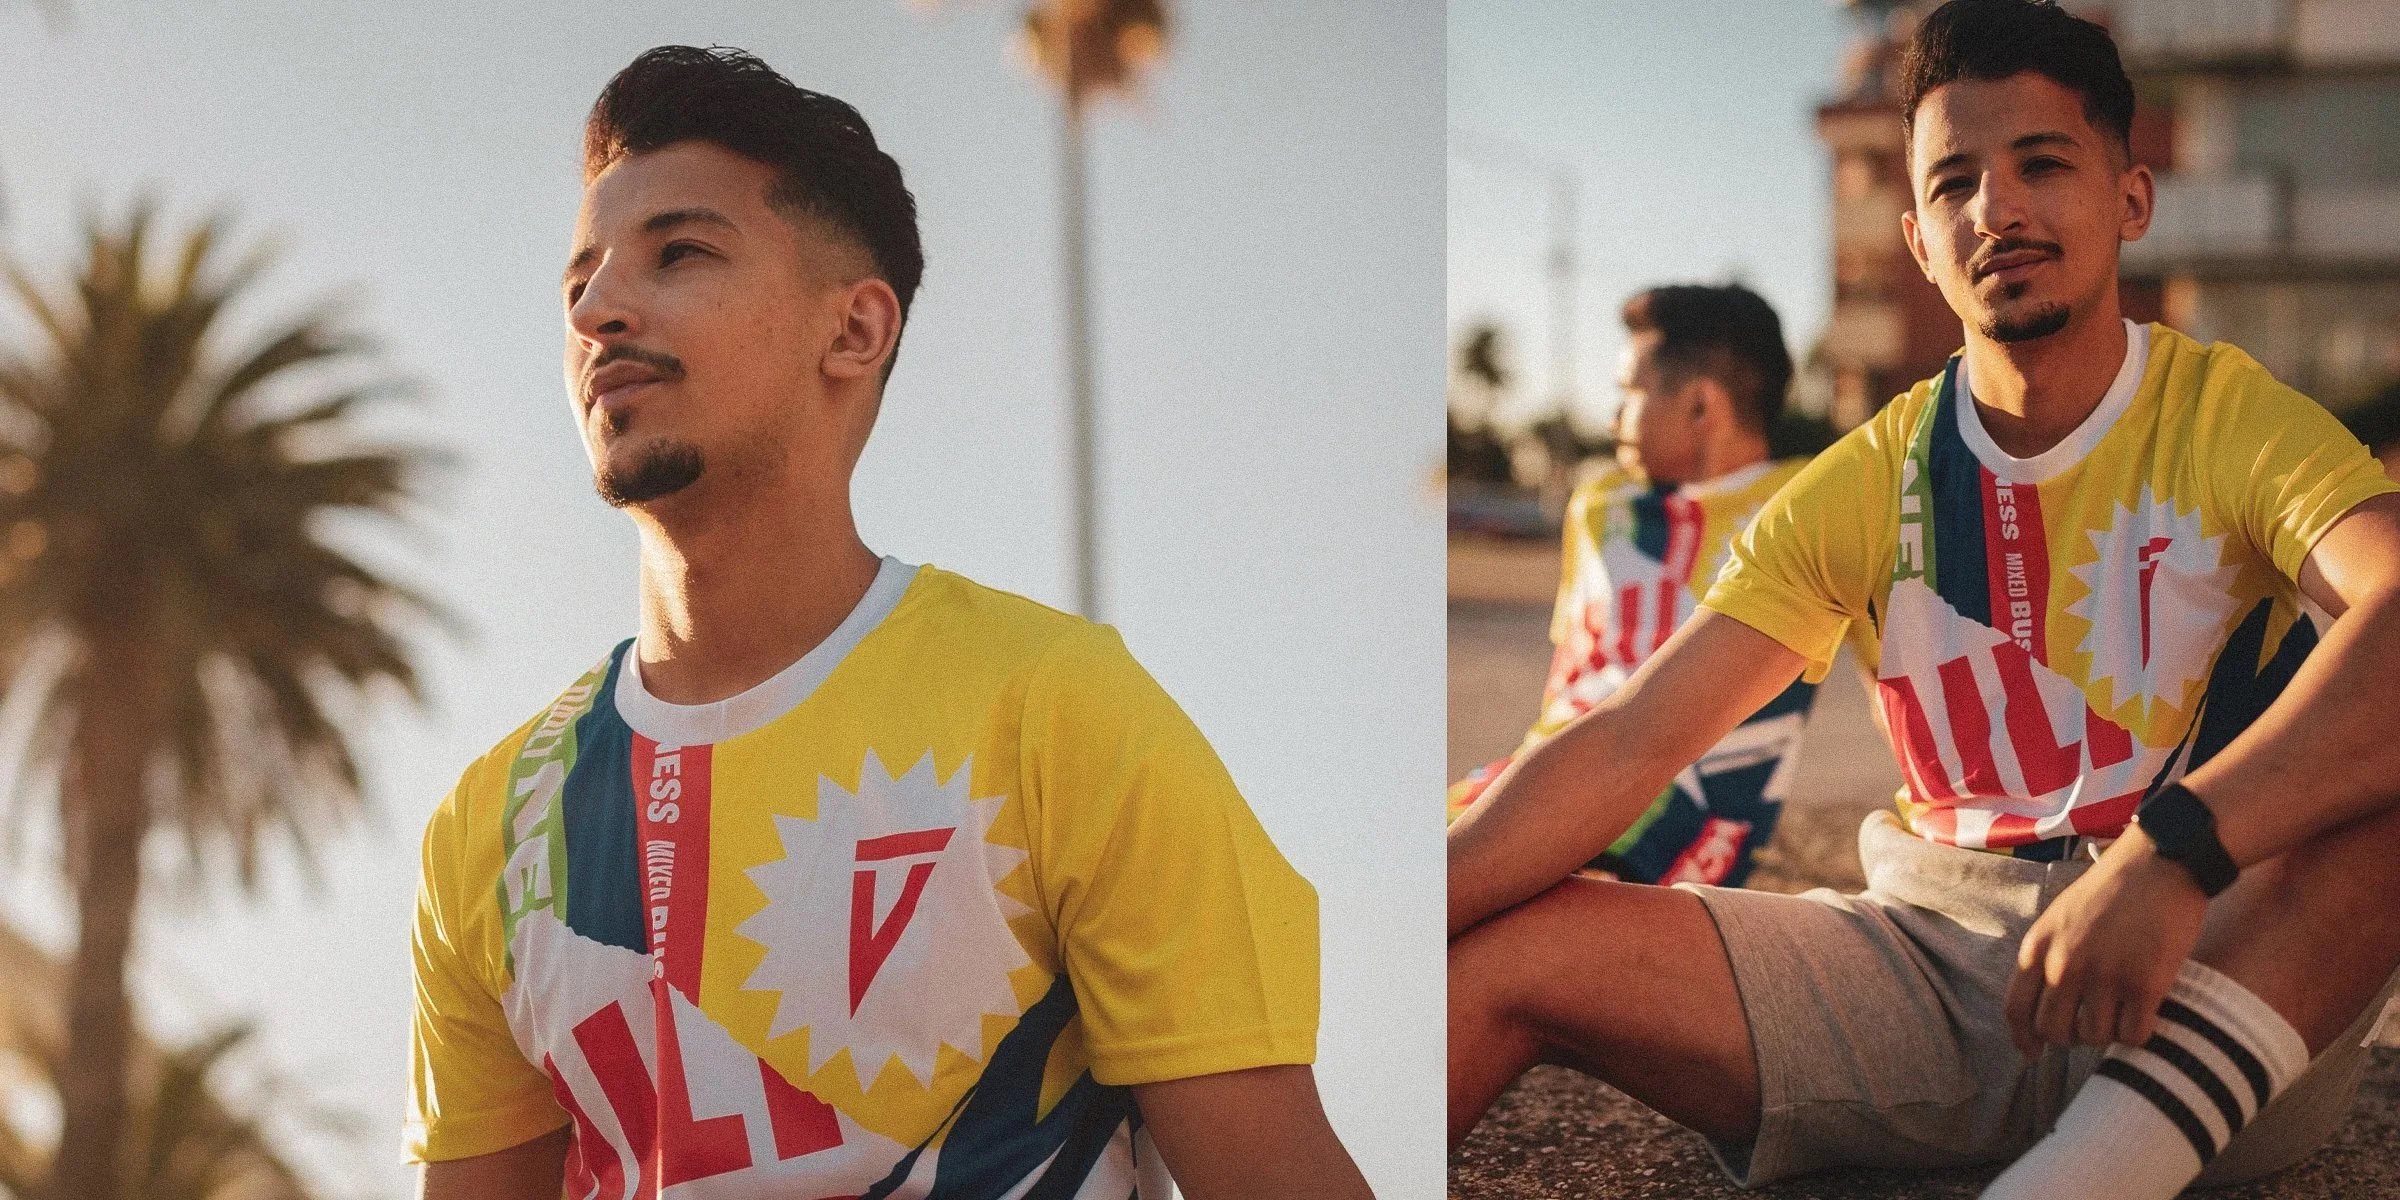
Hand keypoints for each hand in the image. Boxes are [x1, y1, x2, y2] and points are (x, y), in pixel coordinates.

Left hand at [2004, 827, 2209, 1055]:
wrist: (2161, 863)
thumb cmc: (2114, 889)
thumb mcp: (2062, 916)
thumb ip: (2050, 955)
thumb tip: (2045, 1003)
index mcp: (2039, 945)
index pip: (2017, 1008)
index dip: (2023, 1038)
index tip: (2032, 1053)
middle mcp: (2065, 965)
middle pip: (2055, 1031)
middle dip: (2072, 1037)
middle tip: (2091, 1025)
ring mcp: (2104, 976)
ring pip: (2095, 1037)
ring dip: (2108, 1033)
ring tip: (2122, 1011)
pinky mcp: (2144, 985)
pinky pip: (2133, 1034)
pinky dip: (2139, 1033)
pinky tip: (2145, 1015)